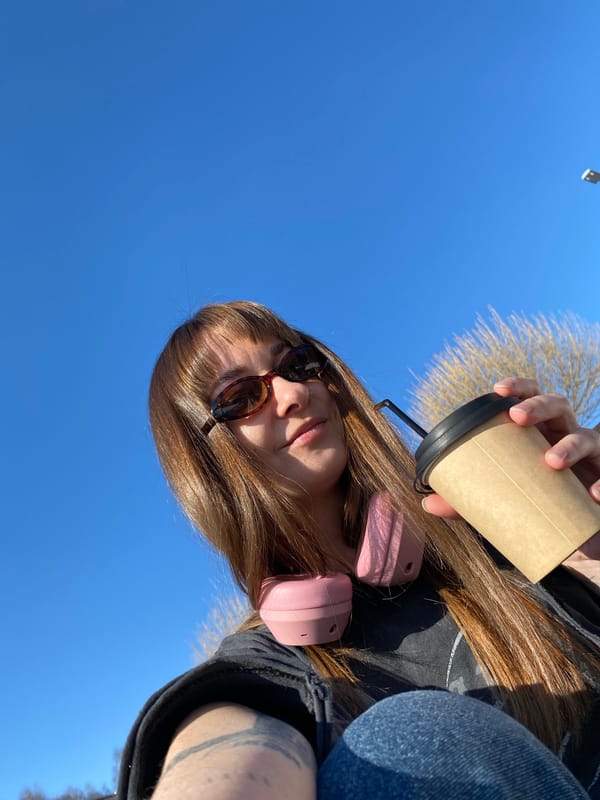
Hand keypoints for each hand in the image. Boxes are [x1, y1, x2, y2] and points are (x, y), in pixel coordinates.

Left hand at [421, 377, 599, 587]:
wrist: (582, 527)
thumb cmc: (540, 498)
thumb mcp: (504, 496)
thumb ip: (469, 499)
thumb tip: (428, 503)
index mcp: (540, 431)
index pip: (532, 396)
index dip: (519, 386)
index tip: (497, 389)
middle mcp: (566, 434)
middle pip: (558, 404)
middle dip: (538, 405)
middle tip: (516, 416)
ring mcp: (592, 456)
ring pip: (587, 437)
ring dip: (570, 444)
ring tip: (551, 461)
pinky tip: (594, 495)